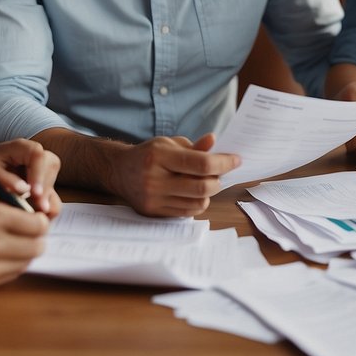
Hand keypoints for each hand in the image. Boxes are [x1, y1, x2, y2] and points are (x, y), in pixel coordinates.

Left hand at [0, 138, 61, 215]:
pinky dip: (48, 206)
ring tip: (36, 214)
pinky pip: (53, 194)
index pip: (37, 156)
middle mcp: (36, 154)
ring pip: (53, 181)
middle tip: (38, 209)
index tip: (34, 193)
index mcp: (22, 147)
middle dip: (45, 189)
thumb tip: (23, 190)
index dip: (38, 174)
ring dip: (47, 199)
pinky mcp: (45, 181)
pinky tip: (38, 216)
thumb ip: (3, 179)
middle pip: (50, 167)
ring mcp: (42, 167)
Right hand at [0, 187, 49, 288]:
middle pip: (38, 245)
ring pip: (28, 261)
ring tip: (15, 241)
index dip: (39, 220)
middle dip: (36, 237)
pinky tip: (3, 253)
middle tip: (28, 231)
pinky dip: (14, 263)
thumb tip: (34, 203)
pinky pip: (14, 273)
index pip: (38, 224)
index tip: (34, 217)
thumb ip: (7, 197)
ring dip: (26, 251)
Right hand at [109, 133, 239, 217]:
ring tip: (206, 183)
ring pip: (197, 203)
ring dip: (209, 194)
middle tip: (221, 174)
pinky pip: (187, 212)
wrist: (119, 171)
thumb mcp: (169, 143)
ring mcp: (153, 198)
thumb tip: (215, 143)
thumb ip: (194, 146)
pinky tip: (193, 193)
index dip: (223, 162)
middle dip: (218, 181)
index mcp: (159, 156)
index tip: (236, 160)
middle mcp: (154, 179)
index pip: (201, 163)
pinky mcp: (153, 212)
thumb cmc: (149, 155)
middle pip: (202, 187)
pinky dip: (196, 203)